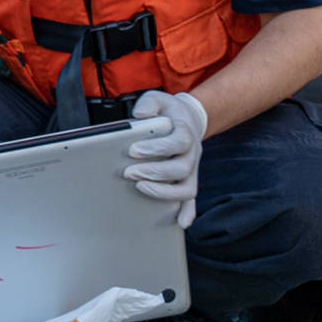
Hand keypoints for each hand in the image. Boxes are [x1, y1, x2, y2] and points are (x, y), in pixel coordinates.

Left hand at [121, 91, 207, 228]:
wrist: (185, 120)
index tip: (133, 150)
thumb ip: (149, 103)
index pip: (177, 143)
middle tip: (128, 172)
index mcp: (186, 133)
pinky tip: (180, 223)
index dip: (157, 148)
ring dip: (164, 192)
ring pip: (187, 188)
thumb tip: (140, 116)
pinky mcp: (187, 182)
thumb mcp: (158, 99)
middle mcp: (192, 154)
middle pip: (180, 168)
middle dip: (154, 172)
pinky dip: (188, 213)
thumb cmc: (167, 113)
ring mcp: (191, 171)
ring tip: (139, 187)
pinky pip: (191, 201)